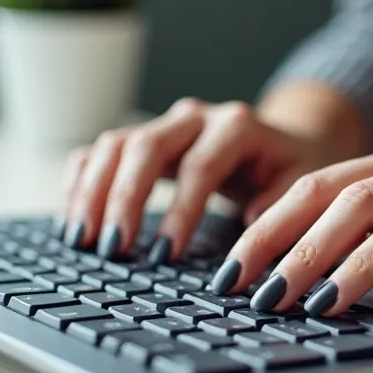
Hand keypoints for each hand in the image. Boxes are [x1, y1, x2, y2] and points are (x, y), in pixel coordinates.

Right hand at [60, 97, 345, 262]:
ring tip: (81, 239)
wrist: (279, 142)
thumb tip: (251, 229)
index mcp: (237, 126)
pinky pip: (100, 151)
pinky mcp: (143, 139)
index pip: (200, 166)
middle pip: (146, 147)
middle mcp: (195, 118)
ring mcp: (164, 125)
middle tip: (112, 249)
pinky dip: (81, 182)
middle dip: (124, 199)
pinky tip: (72, 218)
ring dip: (93, 192)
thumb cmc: (289, 168)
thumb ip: (281, 203)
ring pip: (115, 144)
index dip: (179, 211)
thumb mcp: (301, 183)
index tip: (163, 255)